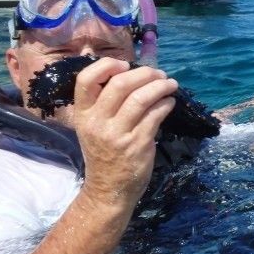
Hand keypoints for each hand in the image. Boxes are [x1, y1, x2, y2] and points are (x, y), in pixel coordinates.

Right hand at [72, 57, 177, 206]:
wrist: (108, 189)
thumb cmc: (105, 152)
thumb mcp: (95, 126)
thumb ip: (108, 101)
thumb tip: (132, 70)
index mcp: (83, 114)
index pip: (85, 80)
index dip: (106, 66)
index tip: (125, 64)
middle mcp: (97, 122)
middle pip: (120, 84)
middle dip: (145, 73)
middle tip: (159, 74)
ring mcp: (117, 134)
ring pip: (141, 98)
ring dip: (160, 86)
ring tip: (170, 84)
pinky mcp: (138, 144)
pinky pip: (155, 115)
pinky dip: (166, 104)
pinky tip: (170, 102)